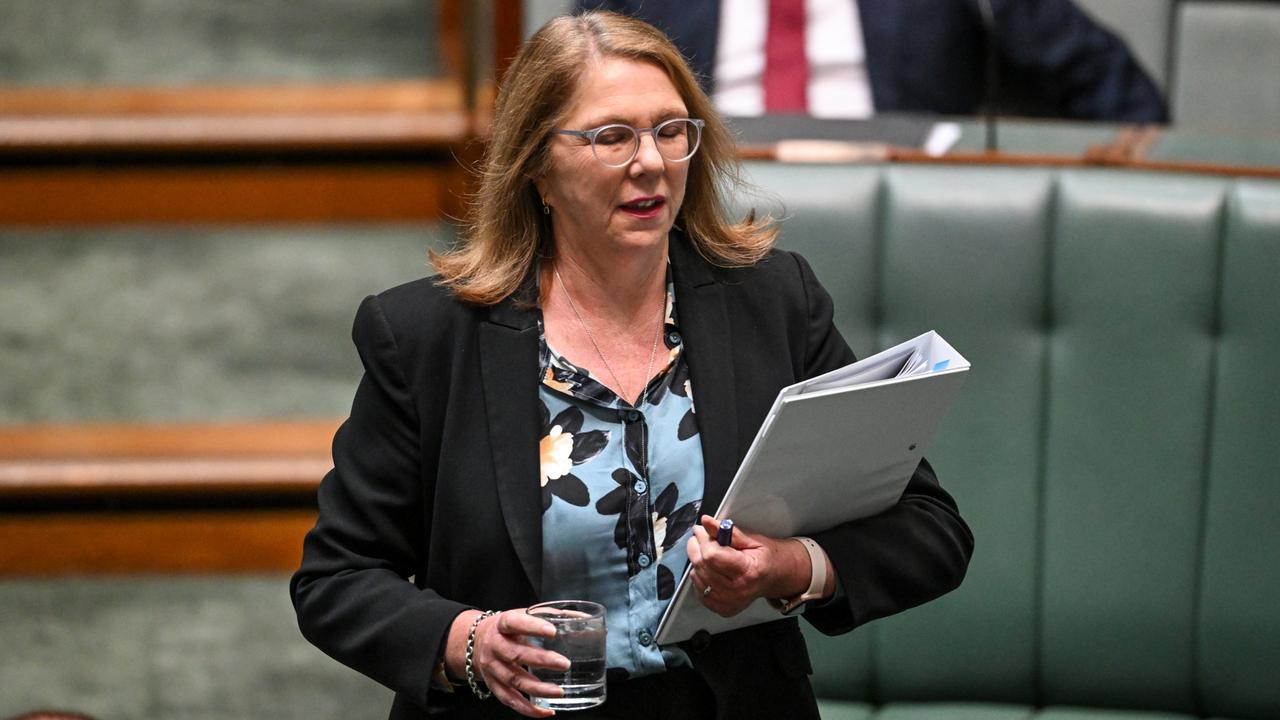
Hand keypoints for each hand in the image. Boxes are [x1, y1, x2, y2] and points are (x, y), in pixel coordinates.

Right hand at [448, 608, 570, 716]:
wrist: (475, 641)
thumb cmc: (507, 628)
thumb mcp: (521, 614)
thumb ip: (549, 615)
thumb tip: (583, 617)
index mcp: (502, 625)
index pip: (514, 623)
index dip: (532, 627)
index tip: (553, 631)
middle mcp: (494, 646)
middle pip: (515, 655)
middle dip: (541, 660)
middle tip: (564, 664)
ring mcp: (492, 668)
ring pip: (514, 681)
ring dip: (539, 689)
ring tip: (560, 691)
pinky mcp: (493, 685)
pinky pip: (510, 700)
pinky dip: (528, 709)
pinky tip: (546, 711)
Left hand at [685, 515, 811, 616]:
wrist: (775, 577)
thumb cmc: (766, 558)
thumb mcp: (751, 540)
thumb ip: (727, 531)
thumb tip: (707, 522)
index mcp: (748, 572)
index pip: (712, 556)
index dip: (704, 540)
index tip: (702, 530)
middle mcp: (737, 590)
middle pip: (702, 565)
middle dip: (697, 546)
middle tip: (702, 537)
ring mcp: (728, 602)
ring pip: (697, 576)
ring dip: (697, 560)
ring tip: (709, 553)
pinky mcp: (721, 608)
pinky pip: (698, 589)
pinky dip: (700, 575)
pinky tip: (711, 568)